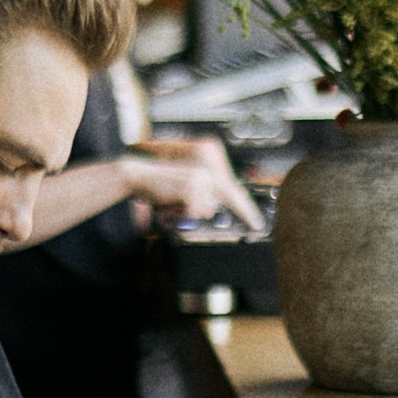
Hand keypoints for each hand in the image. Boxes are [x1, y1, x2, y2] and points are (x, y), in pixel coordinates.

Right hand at [130, 135, 264, 234]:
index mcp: (209, 171)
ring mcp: (201, 178)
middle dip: (193, 213)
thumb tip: (211, 213)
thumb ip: (200, 200)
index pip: (232, 193)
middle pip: (212, 209)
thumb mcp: (183, 193)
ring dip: (186, 212)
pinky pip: (193, 211)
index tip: (258, 226)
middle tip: (174, 206)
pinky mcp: (192, 185)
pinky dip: (180, 212)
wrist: (138, 175)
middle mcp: (208, 172)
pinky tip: (169, 201)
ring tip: (171, 202)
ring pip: (204, 211)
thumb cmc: (159, 187)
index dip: (246, 211)